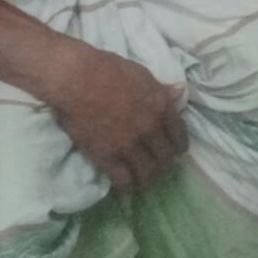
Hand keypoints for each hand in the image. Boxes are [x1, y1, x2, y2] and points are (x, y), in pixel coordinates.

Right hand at [45, 44, 186, 190]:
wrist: (76, 79)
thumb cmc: (108, 69)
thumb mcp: (142, 74)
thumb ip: (161, 89)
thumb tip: (180, 92)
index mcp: (161, 106)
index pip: (179, 135)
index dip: (179, 147)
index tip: (176, 152)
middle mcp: (150, 128)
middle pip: (165, 157)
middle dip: (165, 165)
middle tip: (160, 167)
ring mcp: (129, 144)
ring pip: (147, 172)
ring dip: (149, 178)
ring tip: (145, 180)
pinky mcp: (107, 156)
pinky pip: (123, 180)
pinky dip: (128, 187)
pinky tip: (127, 187)